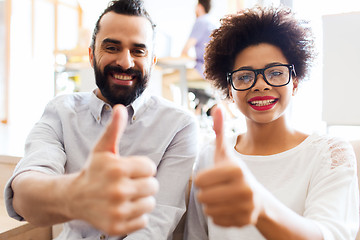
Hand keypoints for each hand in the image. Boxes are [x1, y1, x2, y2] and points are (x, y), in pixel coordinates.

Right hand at [67, 105, 158, 235]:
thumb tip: (120, 107)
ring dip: (141, 200)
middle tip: (128, 183)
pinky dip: (136, 216)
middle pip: (153, 186)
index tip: (129, 170)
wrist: (74, 198)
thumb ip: (115, 129)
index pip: (151, 167)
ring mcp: (117, 211)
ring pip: (150, 203)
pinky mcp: (117, 228)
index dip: (142, 168)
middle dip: (143, 183)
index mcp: (117, 168)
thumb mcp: (102, 149)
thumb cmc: (93, 171)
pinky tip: (122, 208)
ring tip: (125, 196)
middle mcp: (117, 190)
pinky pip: (143, 220)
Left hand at [195, 106, 261, 226]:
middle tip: (216, 189)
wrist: (258, 197)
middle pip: (202, 197)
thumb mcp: (225, 153)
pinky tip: (228, 208)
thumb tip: (216, 107)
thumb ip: (219, 131)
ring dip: (210, 205)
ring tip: (222, 198)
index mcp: (237, 169)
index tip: (212, 177)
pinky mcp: (246, 221)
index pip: (199, 180)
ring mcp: (247, 207)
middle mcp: (245, 188)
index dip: (202, 180)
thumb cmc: (234, 173)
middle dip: (205, 193)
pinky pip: (216, 221)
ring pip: (208, 210)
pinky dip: (218, 216)